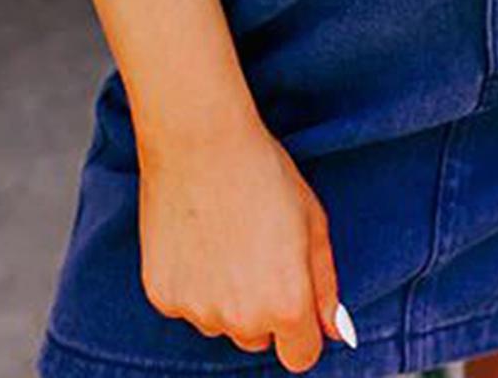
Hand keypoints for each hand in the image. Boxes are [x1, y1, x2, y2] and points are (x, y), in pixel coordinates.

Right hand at [138, 116, 352, 371]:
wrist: (200, 140)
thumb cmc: (262, 171)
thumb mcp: (312, 221)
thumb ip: (325, 284)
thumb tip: (334, 330)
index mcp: (286, 304)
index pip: (300, 356)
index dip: (301, 329)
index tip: (294, 301)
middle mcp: (241, 319)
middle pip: (258, 338)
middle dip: (262, 308)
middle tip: (256, 251)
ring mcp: (198, 310)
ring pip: (220, 322)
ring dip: (225, 295)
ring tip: (224, 236)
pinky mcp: (163, 295)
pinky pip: (186, 305)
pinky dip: (192, 282)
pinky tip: (197, 237)